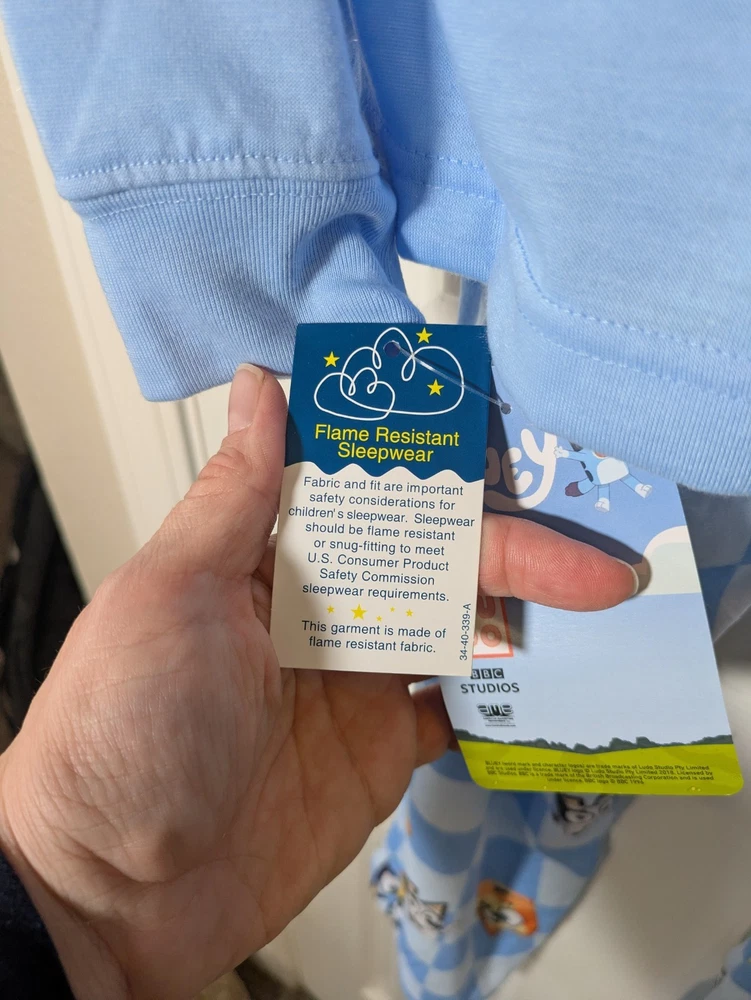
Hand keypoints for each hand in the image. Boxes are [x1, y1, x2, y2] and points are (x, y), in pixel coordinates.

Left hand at [0, 366, 635, 999]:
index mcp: (268, 559)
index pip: (371, 494)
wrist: (114, 896)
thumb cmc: (120, 729)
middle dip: (515, 555)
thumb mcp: (170, 591)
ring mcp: (354, 684)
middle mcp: (318, 613)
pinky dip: (504, 695)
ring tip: (598, 608)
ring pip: (457, 630)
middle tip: (595, 562)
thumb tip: (260, 385)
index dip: (440, 474)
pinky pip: (456, 711)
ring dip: (521, 618)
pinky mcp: (379, 752)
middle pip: (432, 564)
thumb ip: (233, 494)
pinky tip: (550, 680)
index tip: (512, 456)